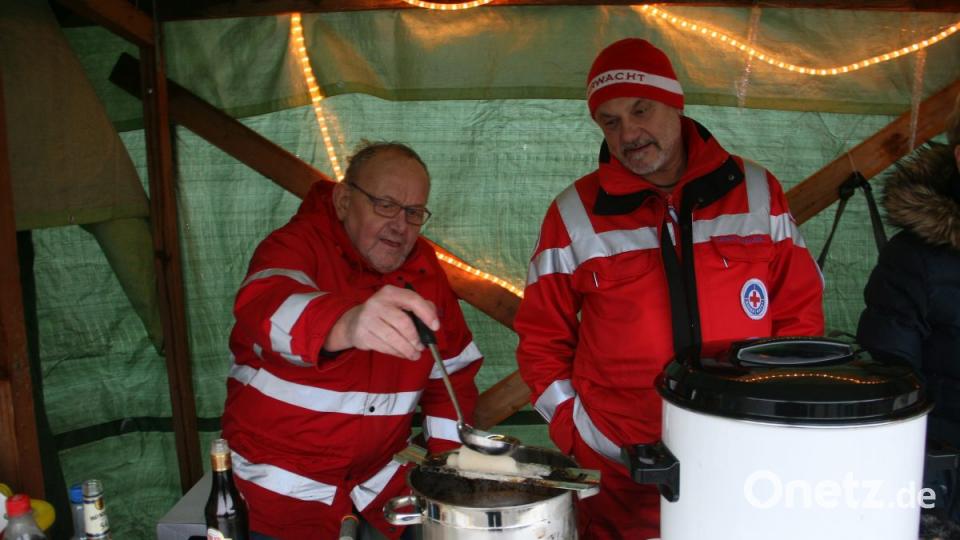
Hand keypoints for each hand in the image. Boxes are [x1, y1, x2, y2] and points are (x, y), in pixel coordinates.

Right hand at [324, 284, 438, 360]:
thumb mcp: (399, 303)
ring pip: (393, 338)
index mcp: (390, 292)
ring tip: (415, 354)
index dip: (426, 314)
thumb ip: (419, 306)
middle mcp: (377, 303)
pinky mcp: (362, 335)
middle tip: (422, 346)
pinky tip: (403, 354)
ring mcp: (367, 319)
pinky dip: (397, 353)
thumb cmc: (384, 312)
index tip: (435, 327)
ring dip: (408, 349)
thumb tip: (434, 318)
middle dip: (416, 338)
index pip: (412, 299)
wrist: (354, 321)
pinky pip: (384, 347)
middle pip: (403, 322)